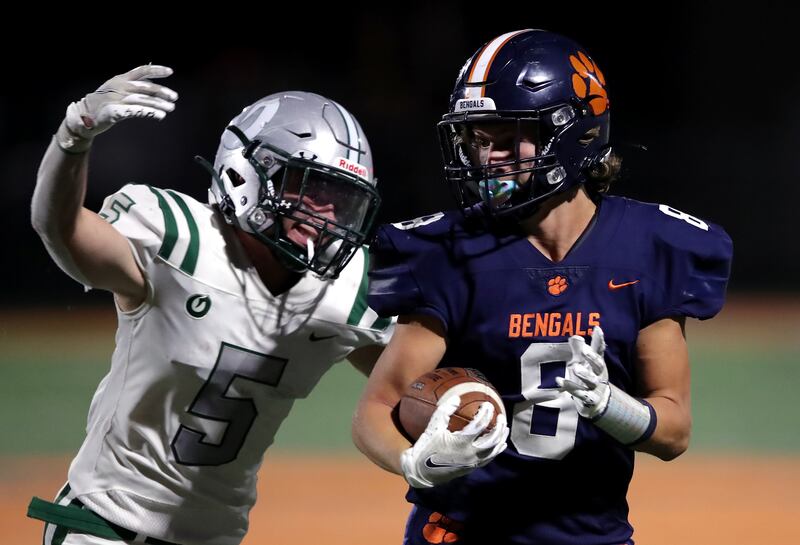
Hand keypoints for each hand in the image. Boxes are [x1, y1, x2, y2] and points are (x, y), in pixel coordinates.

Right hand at [57, 65, 176, 150]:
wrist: (83, 116)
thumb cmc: (103, 103)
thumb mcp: (116, 89)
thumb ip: (133, 87)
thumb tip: (154, 85)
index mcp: (120, 79)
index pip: (141, 71)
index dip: (156, 70)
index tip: (170, 71)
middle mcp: (119, 87)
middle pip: (145, 87)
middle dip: (161, 91)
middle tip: (174, 97)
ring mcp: (116, 99)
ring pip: (143, 100)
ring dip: (159, 104)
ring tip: (170, 108)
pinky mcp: (115, 111)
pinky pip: (136, 111)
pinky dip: (149, 112)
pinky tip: (159, 115)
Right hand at [400, 395, 508, 488]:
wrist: (421, 472)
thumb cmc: (426, 447)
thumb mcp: (433, 427)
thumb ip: (445, 411)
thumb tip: (457, 398)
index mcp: (461, 442)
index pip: (480, 425)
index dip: (486, 413)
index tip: (488, 404)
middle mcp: (470, 453)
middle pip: (492, 439)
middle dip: (499, 426)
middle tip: (500, 415)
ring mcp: (472, 462)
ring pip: (493, 450)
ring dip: (501, 438)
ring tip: (505, 428)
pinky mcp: (471, 468)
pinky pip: (489, 459)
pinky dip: (497, 451)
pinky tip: (501, 445)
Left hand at [556, 326, 609, 418]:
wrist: (597, 403)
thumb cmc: (588, 377)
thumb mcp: (583, 363)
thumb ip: (579, 350)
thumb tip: (575, 336)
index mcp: (598, 364)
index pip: (600, 350)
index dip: (599, 340)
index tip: (597, 329)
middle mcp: (599, 375)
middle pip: (599, 365)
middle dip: (592, 357)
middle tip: (584, 350)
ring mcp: (596, 388)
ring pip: (591, 381)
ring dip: (584, 374)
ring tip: (575, 367)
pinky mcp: (590, 399)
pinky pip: (581, 394)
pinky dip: (570, 387)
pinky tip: (559, 380)